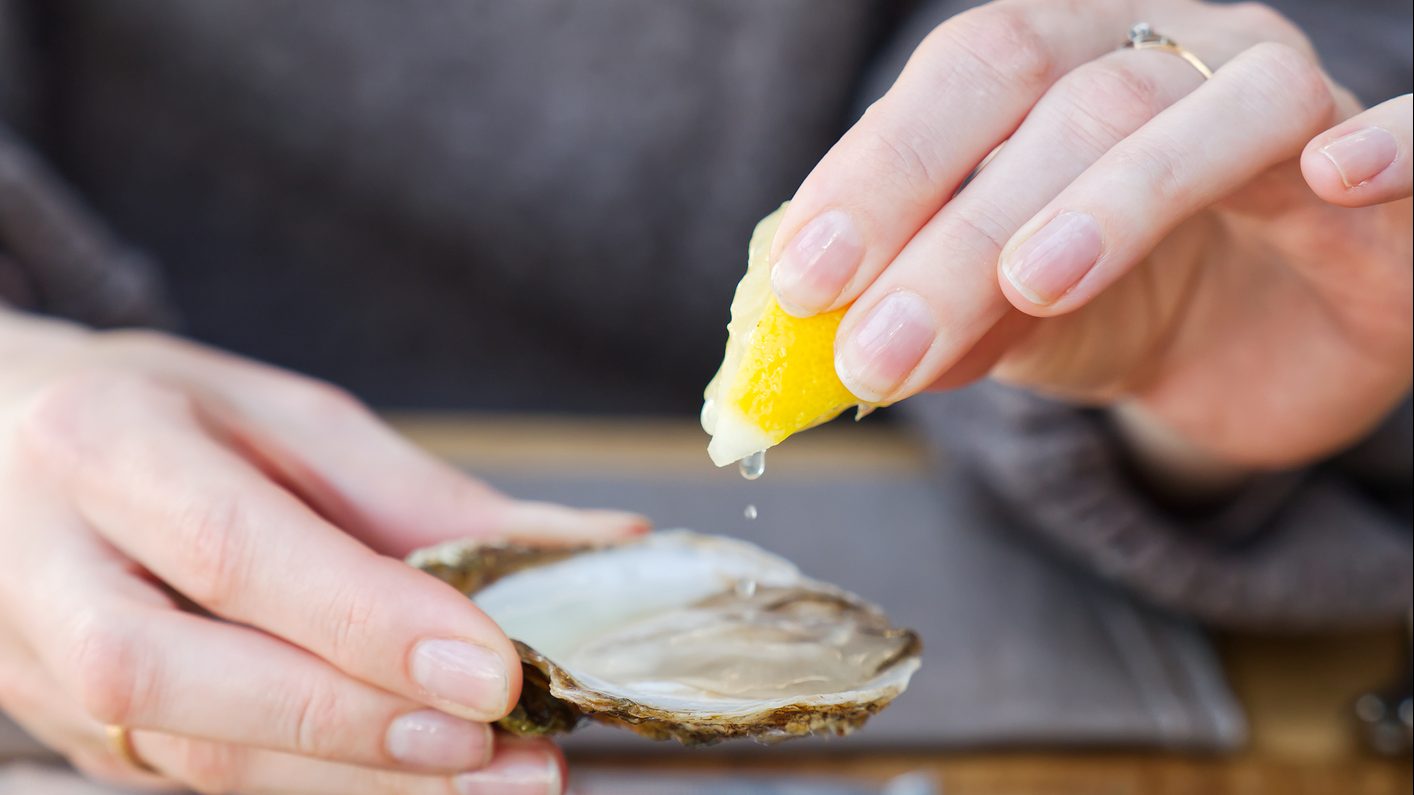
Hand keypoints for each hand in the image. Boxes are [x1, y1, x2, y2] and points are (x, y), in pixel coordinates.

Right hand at [0, 312, 646, 793]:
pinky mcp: (72, 732)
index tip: (492, 668)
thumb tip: (590, 550)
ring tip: (490, 782)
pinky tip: (416, 788)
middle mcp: (47, 565)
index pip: (235, 549)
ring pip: (185, 755)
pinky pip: (194, 780)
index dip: (367, 622)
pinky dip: (317, 791)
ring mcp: (39, 665)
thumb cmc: (162, 416)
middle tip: (496, 744)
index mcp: (104, 446)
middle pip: (182, 676)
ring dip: (351, 784)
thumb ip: (426, 497)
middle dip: (352, 726)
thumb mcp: (288, 418)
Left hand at [771, 0, 1411, 470]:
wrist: (1258, 347)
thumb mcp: (1002, 320)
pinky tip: (1338, 180)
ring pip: (1204, 110)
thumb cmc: (1117, 306)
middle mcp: (1171, 55)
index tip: (804, 281)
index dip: (879, 171)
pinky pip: (1413, 131)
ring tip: (1030, 290)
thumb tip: (819, 348)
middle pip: (1060, 100)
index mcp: (1060, 66)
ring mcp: (1284, 102)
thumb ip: (929, 315)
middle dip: (956, 228)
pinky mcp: (1391, 182)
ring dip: (1112, 198)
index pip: (962, 81)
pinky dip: (1391, 146)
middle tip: (876, 346)